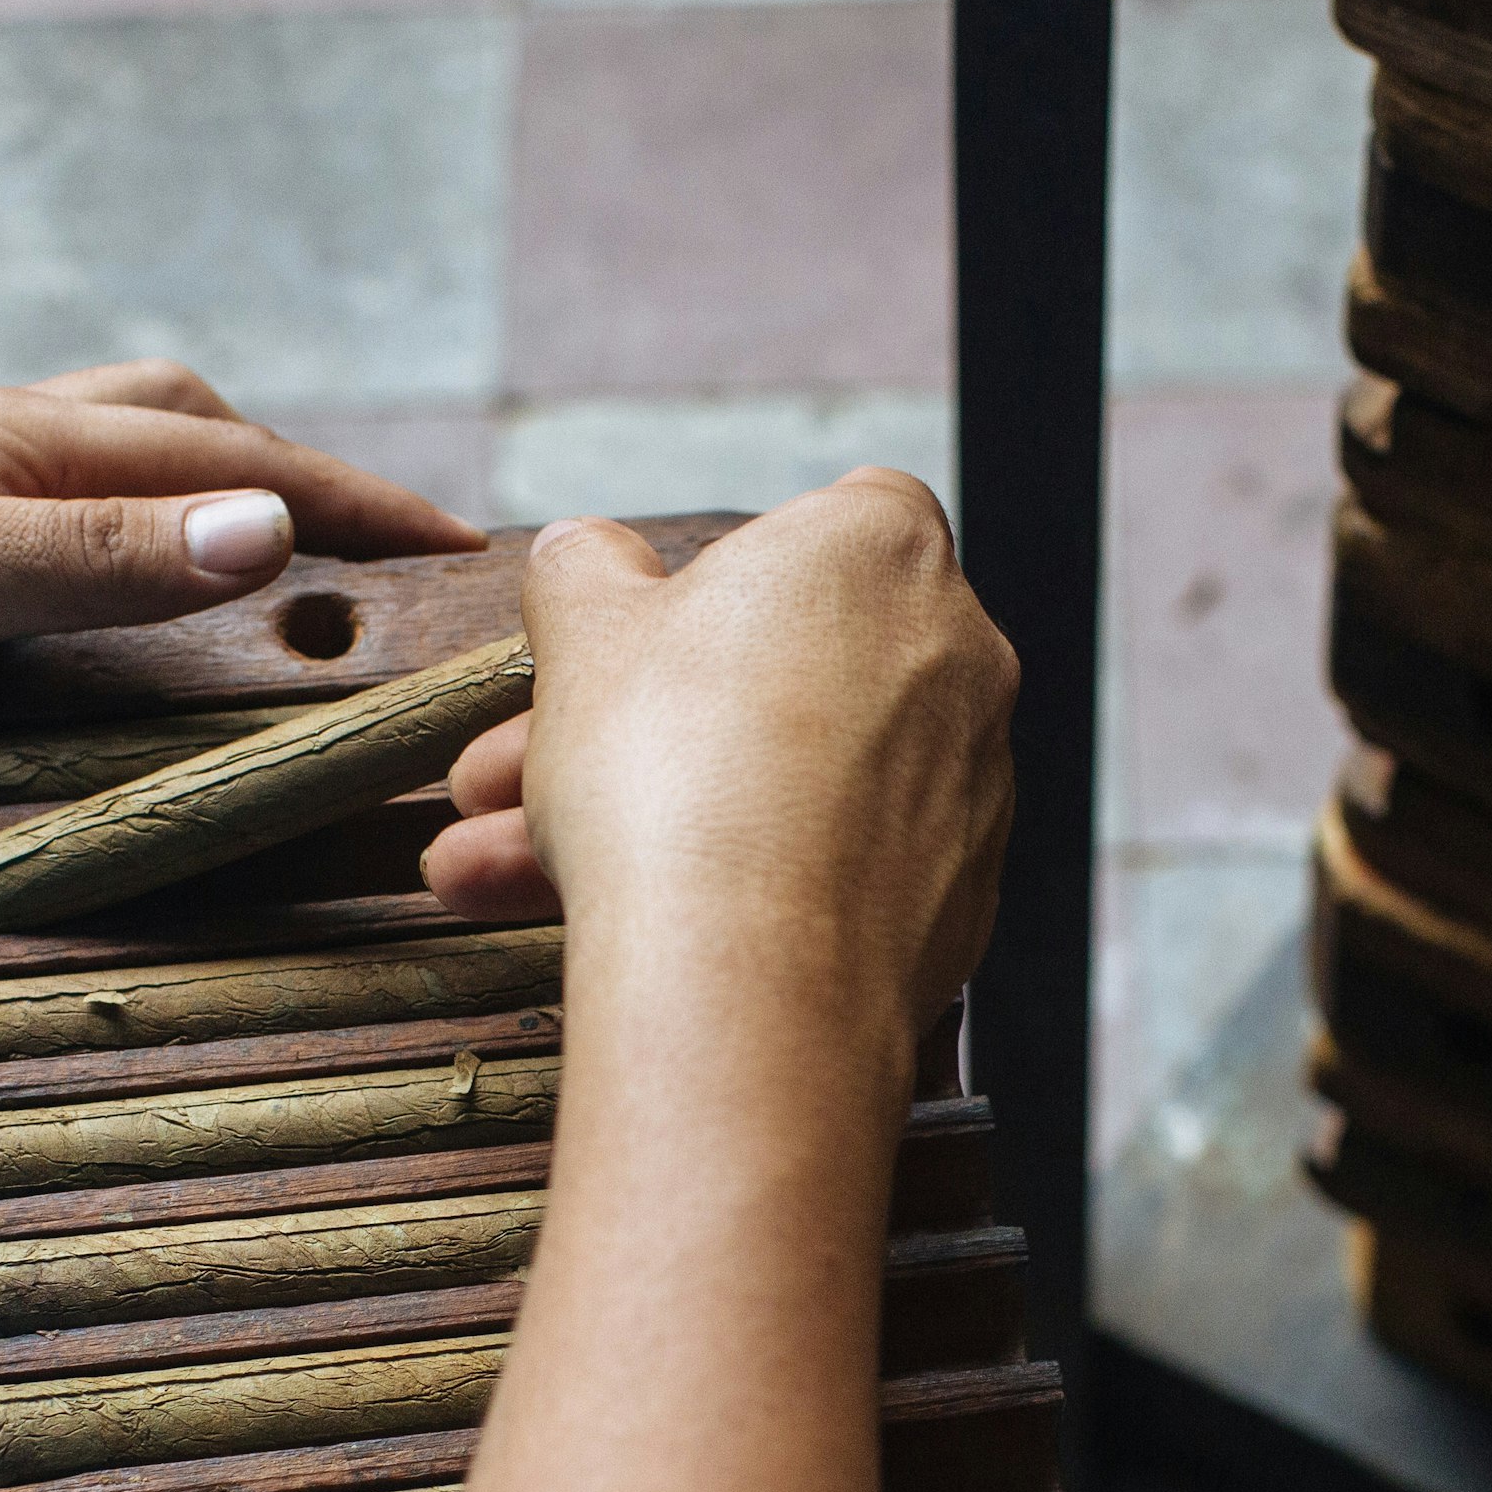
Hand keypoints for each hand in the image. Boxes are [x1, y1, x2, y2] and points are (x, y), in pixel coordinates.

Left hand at [0, 361, 488, 751]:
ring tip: (258, 587)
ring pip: (109, 478)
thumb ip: (106, 556)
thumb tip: (271, 528)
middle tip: (371, 559)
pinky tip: (89, 628)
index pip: (241, 465)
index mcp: (31, 443)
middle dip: (290, 481)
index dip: (359, 507)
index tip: (462, 548)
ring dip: (196, 511)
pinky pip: (41, 537)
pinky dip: (106, 564)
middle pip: (184, 432)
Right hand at [419, 470, 1016, 1055]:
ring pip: (800, 780)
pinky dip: (761, 886)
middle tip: (533, 775)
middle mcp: (960, 651)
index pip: (837, 518)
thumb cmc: (668, 771)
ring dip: (674, 816)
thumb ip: (583, 572)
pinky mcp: (963, 891)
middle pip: (793, 672)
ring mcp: (971, 778)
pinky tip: (651, 923)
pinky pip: (845, 867)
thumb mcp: (583, 632)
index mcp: (883, 548)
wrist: (748, 974)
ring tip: (520, 870)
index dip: (742, 574)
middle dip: (656, 722)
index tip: (658, 633)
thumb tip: (580, 553)